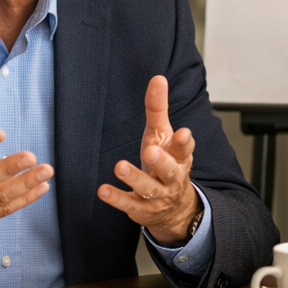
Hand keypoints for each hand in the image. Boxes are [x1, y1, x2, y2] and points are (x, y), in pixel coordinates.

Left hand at [96, 76, 200, 245]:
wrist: (175, 209)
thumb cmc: (166, 163)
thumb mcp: (163, 136)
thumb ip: (158, 108)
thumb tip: (157, 78)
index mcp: (179, 158)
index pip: (184, 149)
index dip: (184, 142)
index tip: (183, 132)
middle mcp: (172, 178)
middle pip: (170, 170)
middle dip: (161, 161)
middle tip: (151, 151)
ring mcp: (158, 196)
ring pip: (148, 189)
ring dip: (134, 178)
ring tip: (120, 166)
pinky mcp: (141, 209)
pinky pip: (129, 204)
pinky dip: (116, 198)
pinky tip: (103, 190)